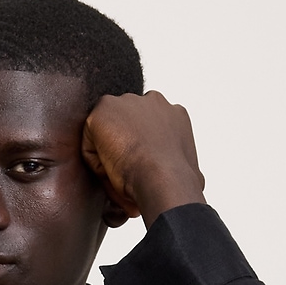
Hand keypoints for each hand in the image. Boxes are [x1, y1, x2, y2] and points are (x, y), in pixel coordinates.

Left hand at [83, 91, 204, 226]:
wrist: (164, 179)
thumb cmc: (178, 183)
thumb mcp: (190, 170)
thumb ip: (182, 164)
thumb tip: (196, 181)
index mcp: (174, 114)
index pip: (145, 133)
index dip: (139, 157)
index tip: (141, 176)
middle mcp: (153, 101)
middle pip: (124, 132)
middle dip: (122, 154)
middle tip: (128, 179)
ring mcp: (129, 102)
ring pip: (106, 137)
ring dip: (109, 160)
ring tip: (123, 178)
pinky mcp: (104, 109)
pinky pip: (89, 143)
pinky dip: (96, 163)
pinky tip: (112, 170)